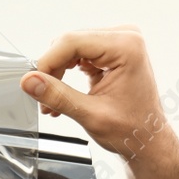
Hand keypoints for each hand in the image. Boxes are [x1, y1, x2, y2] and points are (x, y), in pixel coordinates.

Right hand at [21, 26, 174, 163]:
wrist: (149, 141)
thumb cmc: (133, 130)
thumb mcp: (91, 114)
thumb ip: (57, 95)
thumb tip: (29, 81)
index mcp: (126, 47)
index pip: (71, 41)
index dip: (47, 62)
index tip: (33, 83)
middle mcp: (126, 38)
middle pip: (70, 43)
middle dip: (52, 71)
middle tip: (45, 99)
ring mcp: (120, 43)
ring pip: (71, 48)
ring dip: (58, 74)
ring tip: (53, 101)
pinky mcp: (113, 51)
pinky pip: (79, 54)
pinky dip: (67, 73)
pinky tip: (63, 94)